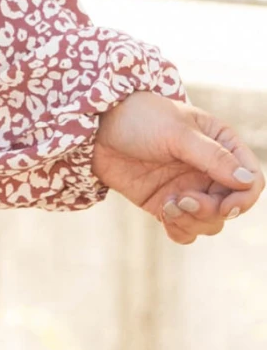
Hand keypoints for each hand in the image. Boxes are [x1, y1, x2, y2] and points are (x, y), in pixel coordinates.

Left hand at [93, 92, 262, 243]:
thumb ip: (212, 157)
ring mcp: (189, 189)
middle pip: (231, 207)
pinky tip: (163, 213)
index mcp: (222, 145)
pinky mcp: (166, 204)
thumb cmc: (140, 118)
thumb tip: (247, 181)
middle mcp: (210, 170)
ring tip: (169, 205)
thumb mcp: (178, 133)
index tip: (226, 206)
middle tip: (184, 201)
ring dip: (194, 221)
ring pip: (210, 223)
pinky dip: (179, 229)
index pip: (251, 180)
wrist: (97, 129)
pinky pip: (185, 230)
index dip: (244, 198)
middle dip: (212, 211)